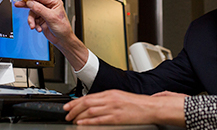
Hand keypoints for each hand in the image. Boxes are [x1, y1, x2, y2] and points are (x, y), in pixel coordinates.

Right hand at [14, 0, 87, 69]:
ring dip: (31, 21)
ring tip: (33, 26)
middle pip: (34, 3)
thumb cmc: (62, 28)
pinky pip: (33, 20)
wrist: (62, 39)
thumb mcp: (51, 17)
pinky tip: (38, 29)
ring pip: (32, 14)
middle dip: (26, 5)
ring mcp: (44, 13)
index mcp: (54, 2)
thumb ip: (39, 9)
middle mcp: (49, 7)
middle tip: (18, 4)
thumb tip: (30, 3)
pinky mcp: (41, 20)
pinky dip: (34, 25)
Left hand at [64, 89, 185, 126]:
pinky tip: (81, 123)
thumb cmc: (137, 103)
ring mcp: (113, 109)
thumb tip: (93, 103)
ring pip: (90, 111)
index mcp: (110, 93)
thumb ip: (107, 99)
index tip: (68, 105)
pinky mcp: (116, 118)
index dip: (75, 101)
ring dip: (78, 115)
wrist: (150, 107)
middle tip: (66, 113)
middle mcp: (110, 99)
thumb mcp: (120, 97)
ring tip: (71, 119)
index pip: (88, 96)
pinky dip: (88, 122)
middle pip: (86, 103)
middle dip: (73, 108)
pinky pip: (99, 120)